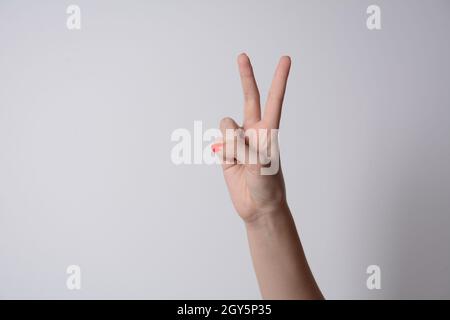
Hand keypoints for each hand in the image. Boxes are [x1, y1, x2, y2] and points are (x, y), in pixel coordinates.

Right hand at [214, 53, 290, 222]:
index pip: (273, 100)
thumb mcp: (261, 166)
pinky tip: (231, 165)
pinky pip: (218, 142)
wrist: (258, 208)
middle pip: (248, 99)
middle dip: (246, 77)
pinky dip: (222, 153)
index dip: (279, 79)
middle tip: (242, 56)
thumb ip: (244, 145)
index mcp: (268, 132)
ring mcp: (239, 141)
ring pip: (226, 127)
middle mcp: (254, 131)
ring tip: (239, 161)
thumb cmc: (268, 187)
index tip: (286, 59)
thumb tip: (228, 132)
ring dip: (229, 142)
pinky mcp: (226, 152)